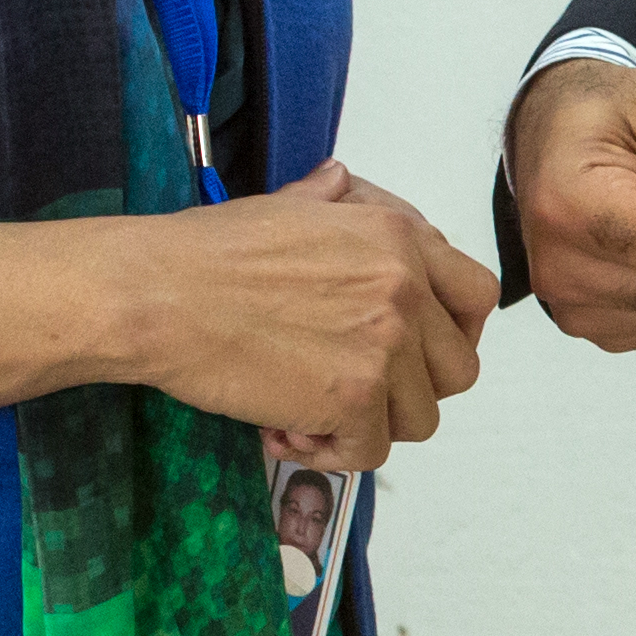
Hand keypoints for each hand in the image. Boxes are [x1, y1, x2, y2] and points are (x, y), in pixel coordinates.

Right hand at [113, 161, 493, 466]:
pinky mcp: (355, 397)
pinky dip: (331, 454)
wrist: (158, 293)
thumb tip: (341, 182)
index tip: (417, 353)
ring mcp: (386, 344)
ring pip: (421, 417)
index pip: (477, 296)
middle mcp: (406, 287)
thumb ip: (333, 202)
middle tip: (359, 390)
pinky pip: (372, 450)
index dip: (452, 333)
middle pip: (458, 367)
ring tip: (313, 414)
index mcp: (399, 236)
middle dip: (413, 388)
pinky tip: (285, 433)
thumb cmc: (208, 252)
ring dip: (371, 424)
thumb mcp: (286, 205)